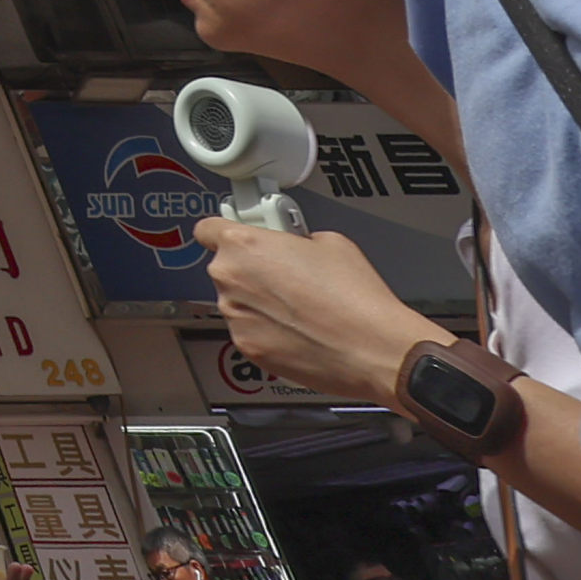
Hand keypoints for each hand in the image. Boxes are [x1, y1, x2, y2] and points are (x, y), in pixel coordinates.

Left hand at [193, 216, 441, 401]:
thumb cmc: (355, 298)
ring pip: (238, 302)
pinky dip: (267, 330)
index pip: (207, 229)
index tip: (237, 236)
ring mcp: (236, 317)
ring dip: (259, 303)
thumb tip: (293, 246)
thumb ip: (295, 238)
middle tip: (287, 276)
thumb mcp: (329, 242)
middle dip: (252, 270)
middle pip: (227, 267)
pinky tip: (300, 331)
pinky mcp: (248, 348)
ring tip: (302, 308)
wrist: (373, 349)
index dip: (224, 231)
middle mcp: (230, 280)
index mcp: (243, 245)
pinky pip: (250, 330)